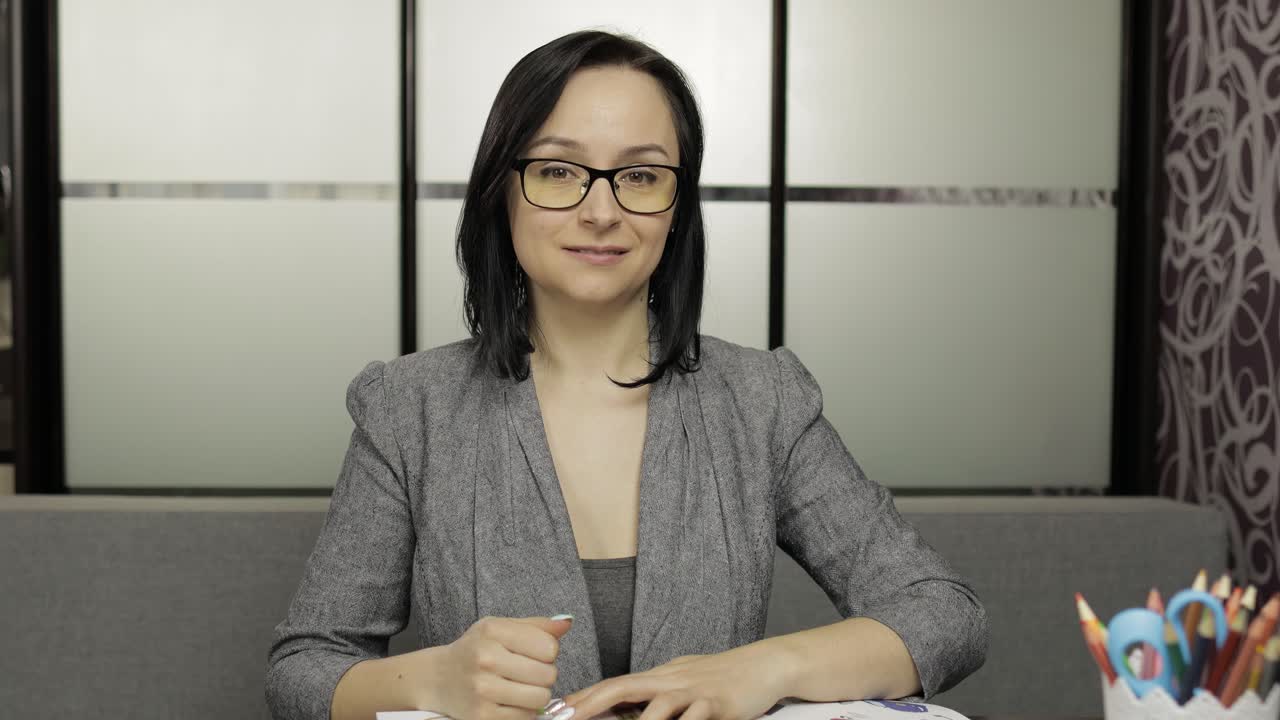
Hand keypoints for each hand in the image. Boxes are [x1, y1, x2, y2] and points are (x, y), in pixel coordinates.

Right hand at [431, 615, 574, 719]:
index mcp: (493, 630)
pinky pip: (525, 717)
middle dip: (544, 675)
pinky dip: (523, 711)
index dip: (548, 652)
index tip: (533, 654)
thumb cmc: (475, 649)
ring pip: (540, 698)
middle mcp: (486, 658)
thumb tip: (567, 623)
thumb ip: (536, 626)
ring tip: (520, 687)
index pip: (549, 646)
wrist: (438, 678)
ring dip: (536, 695)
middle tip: (527, 673)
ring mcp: (483, 689)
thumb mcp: (500, 628)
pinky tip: (510, 700)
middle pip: (548, 674)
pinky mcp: (481, 716)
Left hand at [562, 644, 790, 719]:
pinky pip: (697, 717)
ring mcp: (695, 691)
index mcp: (661, 676)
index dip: (585, 696)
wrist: (766, 664)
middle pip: (625, 687)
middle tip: (567, 717)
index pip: (615, 683)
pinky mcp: (719, 703)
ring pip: (659, 706)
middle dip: (592, 703)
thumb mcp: (683, 681)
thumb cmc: (722, 676)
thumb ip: (656, 694)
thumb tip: (625, 708)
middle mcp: (672, 680)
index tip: (558, 710)